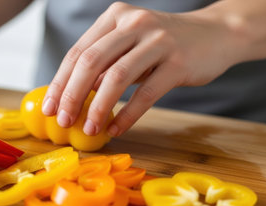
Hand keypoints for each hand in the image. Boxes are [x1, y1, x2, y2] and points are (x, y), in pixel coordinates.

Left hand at [41, 2, 239, 136]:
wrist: (215, 34)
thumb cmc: (163, 44)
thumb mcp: (129, 43)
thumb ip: (104, 62)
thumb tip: (72, 95)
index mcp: (115, 16)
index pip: (78, 52)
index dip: (60, 82)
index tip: (49, 108)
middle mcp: (134, 23)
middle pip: (91, 62)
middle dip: (71, 95)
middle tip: (63, 121)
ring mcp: (158, 41)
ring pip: (116, 78)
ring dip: (97, 108)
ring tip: (88, 129)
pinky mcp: (179, 62)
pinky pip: (146, 94)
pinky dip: (127, 114)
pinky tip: (116, 129)